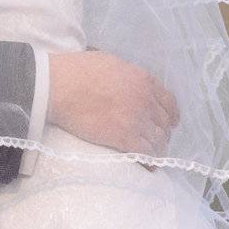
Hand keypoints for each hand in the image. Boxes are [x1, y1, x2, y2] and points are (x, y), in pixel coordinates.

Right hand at [47, 50, 180, 156]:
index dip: (170, 115)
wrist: (58, 86)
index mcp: (143, 80)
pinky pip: (147, 154)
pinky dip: (150, 161)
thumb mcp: (110, 62)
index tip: (168, 122)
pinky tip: (148, 165)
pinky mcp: (125, 138)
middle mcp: (146, 100)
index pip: (169, 102)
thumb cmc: (76, 70)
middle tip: (154, 138)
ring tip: (150, 153)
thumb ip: (128, 75)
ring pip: (159, 140)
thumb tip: (131, 84)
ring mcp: (137, 120)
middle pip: (165, 123)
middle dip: (162, 132)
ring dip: (156, 147)